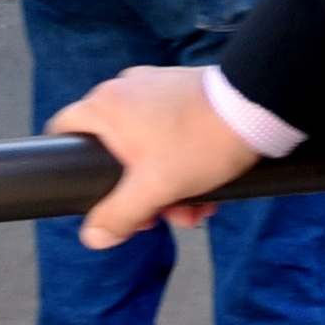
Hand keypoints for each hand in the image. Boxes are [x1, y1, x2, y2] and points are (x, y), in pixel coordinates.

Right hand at [45, 64, 261, 248]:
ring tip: (195, 209)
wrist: (261, 107)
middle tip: (161, 215)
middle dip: (139, 192)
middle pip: (114, 150)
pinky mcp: (187, 92)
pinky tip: (209, 189)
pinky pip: (173, 132)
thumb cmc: (201, 142)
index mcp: (106, 105)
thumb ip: (119, 215)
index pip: (64, 130)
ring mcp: (158, 88)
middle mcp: (127, 89)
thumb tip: (94, 236)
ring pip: (148, 147)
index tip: (90, 191)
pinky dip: (185, 162)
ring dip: (168, 185)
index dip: (68, 164)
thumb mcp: (154, 188)